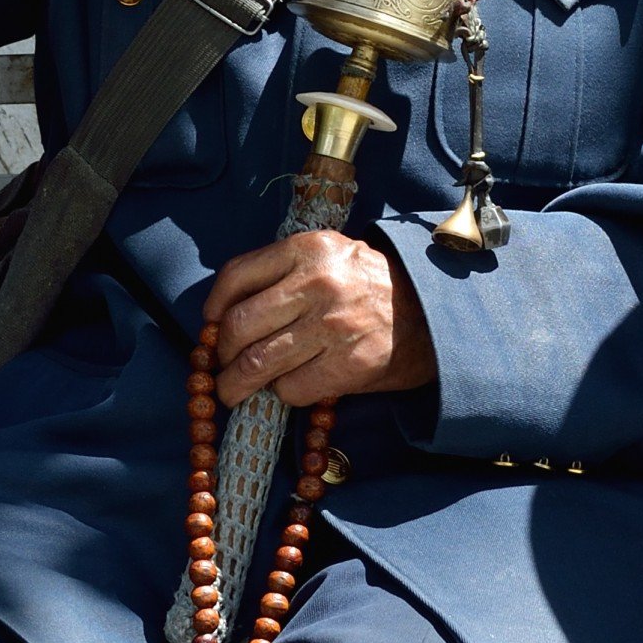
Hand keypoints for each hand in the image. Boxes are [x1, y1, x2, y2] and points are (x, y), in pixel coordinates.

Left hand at [201, 230, 433, 407]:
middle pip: (239, 325)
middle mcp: (318, 283)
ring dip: (236, 384)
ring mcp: (334, 325)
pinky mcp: (350, 365)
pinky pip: (291, 388)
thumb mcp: (328, 257)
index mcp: (308, 249)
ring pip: (258, 362)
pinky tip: (287, 388)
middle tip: (218, 366)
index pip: (236, 276)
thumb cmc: (368, 286)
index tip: (208, 324)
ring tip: (231, 391)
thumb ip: (280, 273)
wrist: (435, 314)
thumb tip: (222, 313)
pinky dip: (282, 394)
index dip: (213, 306)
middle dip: (219, 353)